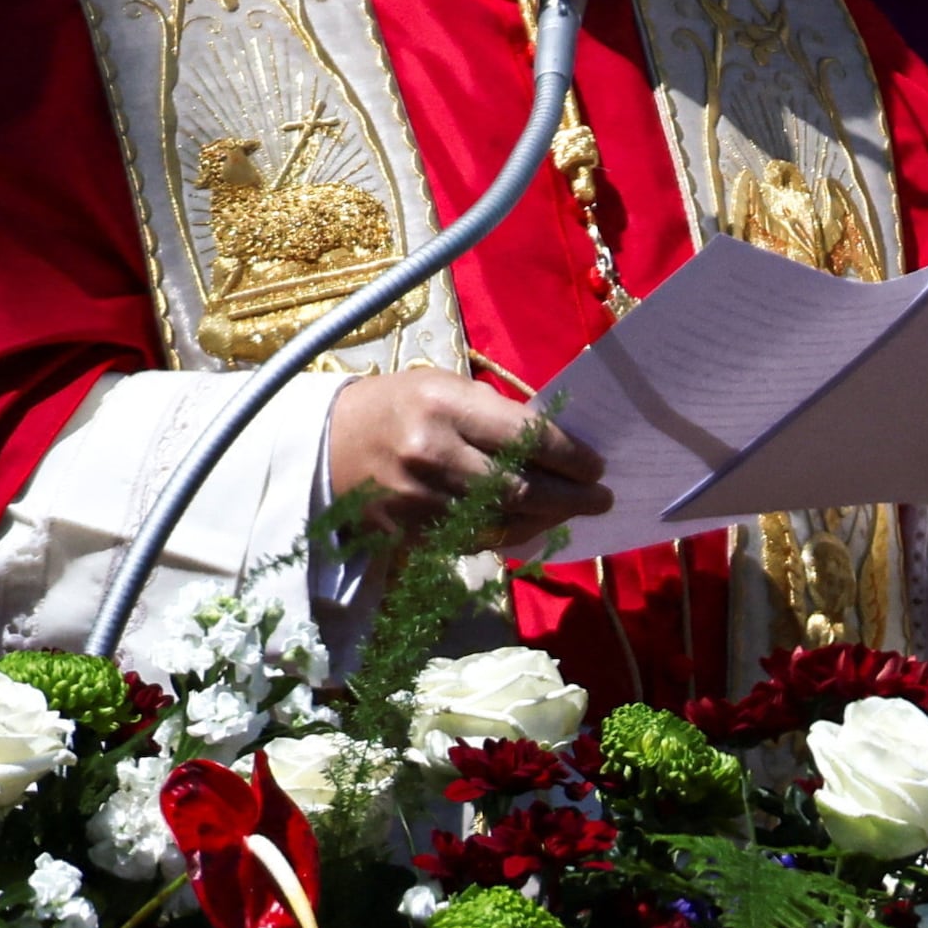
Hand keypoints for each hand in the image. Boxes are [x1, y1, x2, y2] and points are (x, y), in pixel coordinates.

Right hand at [324, 369, 609, 555]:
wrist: (327, 444)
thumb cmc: (398, 405)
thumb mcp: (446, 387)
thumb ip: (495, 413)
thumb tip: (555, 442)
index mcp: (445, 406)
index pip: (525, 437)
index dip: (569, 456)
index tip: (598, 465)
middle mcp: (432, 455)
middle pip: (519, 487)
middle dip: (570, 496)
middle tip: (601, 498)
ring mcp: (418, 500)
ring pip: (500, 521)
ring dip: (545, 519)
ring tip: (573, 511)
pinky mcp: (406, 533)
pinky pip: (472, 540)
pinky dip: (508, 534)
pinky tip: (530, 524)